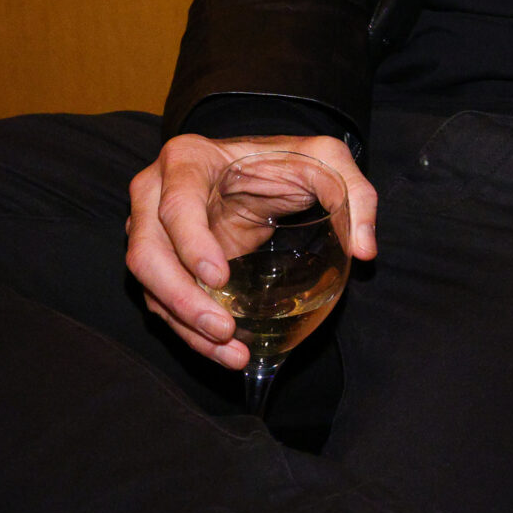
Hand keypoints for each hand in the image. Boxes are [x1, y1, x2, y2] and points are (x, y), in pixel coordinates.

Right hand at [127, 134, 377, 369]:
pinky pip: (161, 301)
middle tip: (224, 329)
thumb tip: (365, 249)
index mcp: (185, 160)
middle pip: (146, 253)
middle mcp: (153, 194)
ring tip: (231, 353)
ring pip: (148, 285)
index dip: (190, 244)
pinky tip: (224, 350)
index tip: (220, 277)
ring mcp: (148, 229)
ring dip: (184, 325)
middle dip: (181, 298)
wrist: (261, 169)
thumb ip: (354, 192)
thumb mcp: (327, 159)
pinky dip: (187, 330)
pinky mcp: (161, 262)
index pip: (175, 206)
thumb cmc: (287, 160)